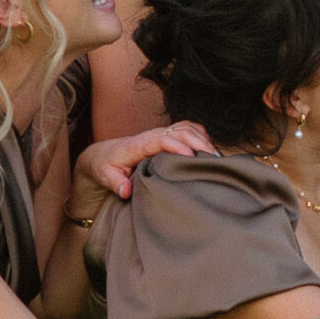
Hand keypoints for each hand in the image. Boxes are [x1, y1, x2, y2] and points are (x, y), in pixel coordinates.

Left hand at [72, 122, 214, 212]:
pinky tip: (208, 148)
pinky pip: (187, 127)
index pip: (162, 140)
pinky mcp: (166, 134)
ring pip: (186, 127)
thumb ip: (116, 184)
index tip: (190, 158)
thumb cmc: (107, 166)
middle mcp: (152, 134)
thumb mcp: (106, 176)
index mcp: (139, 144)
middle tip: (213, 159)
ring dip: (203, 138)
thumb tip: (126, 191)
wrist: (104, 153)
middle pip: (180, 131)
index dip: (178, 146)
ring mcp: (160, 132)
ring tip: (216, 156)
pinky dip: (200, 134)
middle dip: (198, 142)